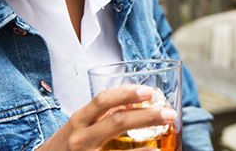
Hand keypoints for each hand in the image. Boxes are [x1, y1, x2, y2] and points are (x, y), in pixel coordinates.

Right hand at [39, 85, 175, 150]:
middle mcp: (81, 138)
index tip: (149, 91)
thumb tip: (135, 103)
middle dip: (147, 116)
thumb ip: (102, 116)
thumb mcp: (79, 126)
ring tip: (166, 137)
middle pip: (117, 122)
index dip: (127, 93)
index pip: (103, 100)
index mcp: (79, 120)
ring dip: (147, 146)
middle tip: (169, 114)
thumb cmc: (66, 146)